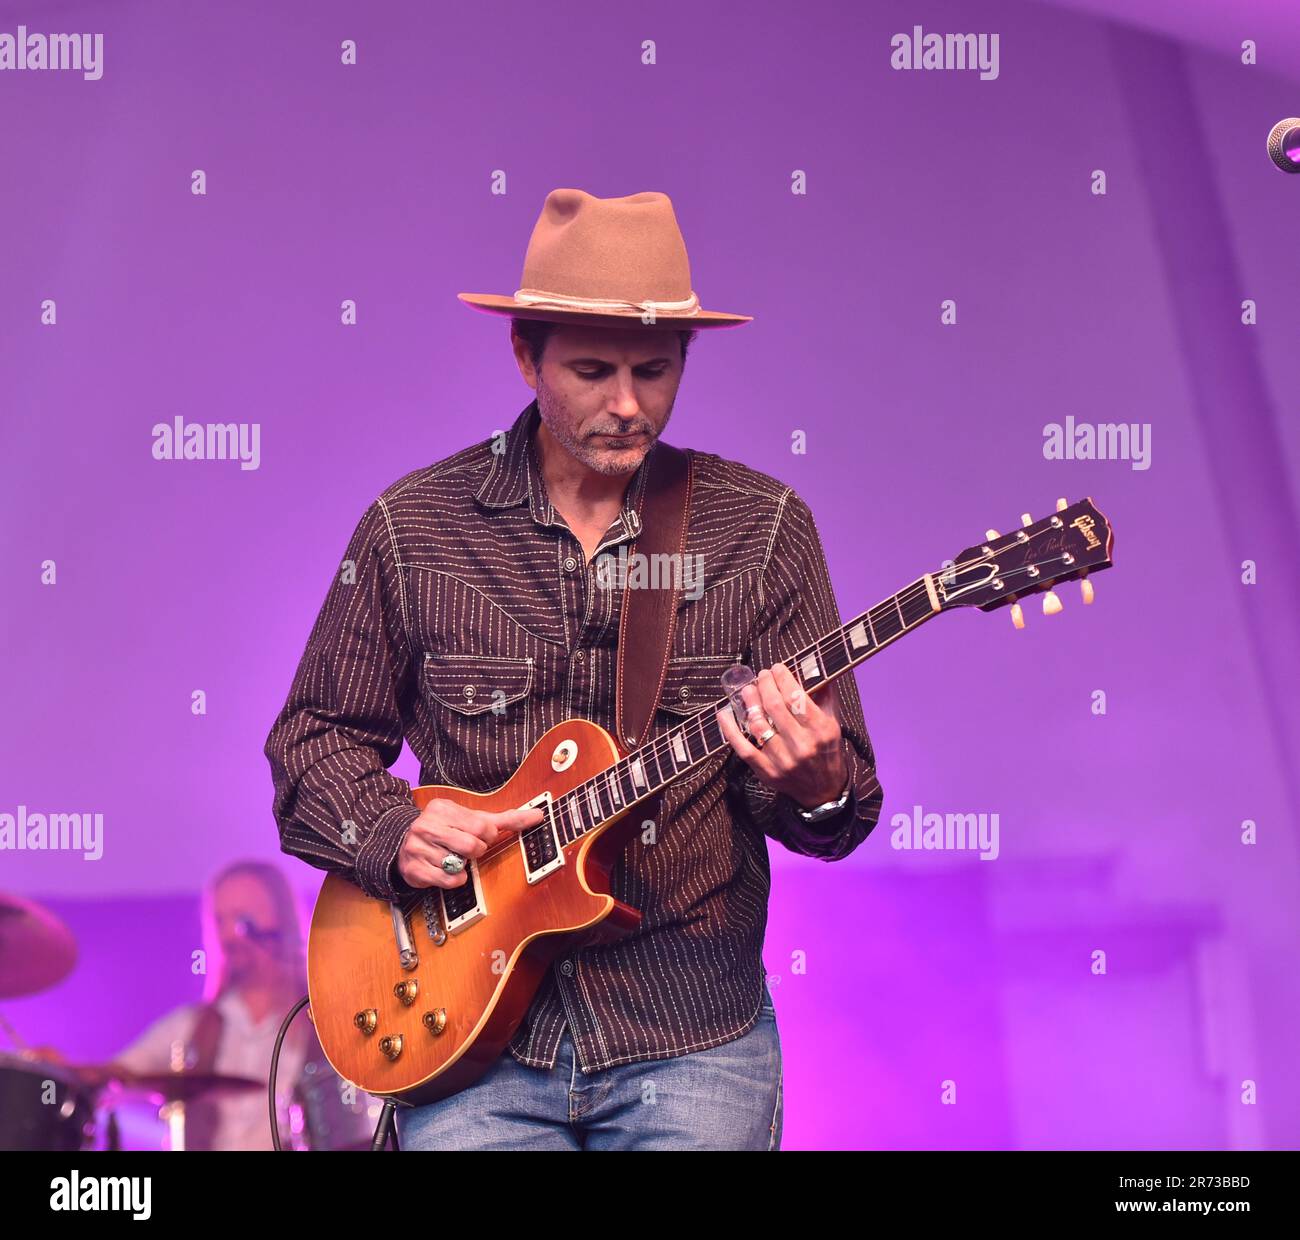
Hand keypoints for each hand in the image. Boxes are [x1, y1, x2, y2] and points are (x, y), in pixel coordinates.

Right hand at [396, 800, 543, 889]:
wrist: (403, 844)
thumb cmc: (446, 830)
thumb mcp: (471, 819)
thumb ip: (505, 818)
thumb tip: (537, 815)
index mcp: (443, 808)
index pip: (482, 826)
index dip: (488, 836)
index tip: (482, 836)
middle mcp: (427, 825)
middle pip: (472, 845)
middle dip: (477, 851)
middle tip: (469, 849)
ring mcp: (418, 847)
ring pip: (459, 864)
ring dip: (463, 865)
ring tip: (453, 857)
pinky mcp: (414, 869)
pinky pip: (449, 880)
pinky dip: (455, 880)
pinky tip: (448, 870)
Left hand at [716, 664, 848, 808]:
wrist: (823, 791)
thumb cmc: (826, 751)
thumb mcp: (832, 723)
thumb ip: (824, 696)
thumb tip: (813, 666)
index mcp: (820, 730)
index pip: (796, 696)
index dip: (782, 678)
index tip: (776, 668)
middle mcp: (801, 745)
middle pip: (774, 706)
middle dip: (764, 685)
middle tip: (761, 676)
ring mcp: (782, 760)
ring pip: (758, 724)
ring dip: (749, 702)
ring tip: (747, 690)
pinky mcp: (766, 771)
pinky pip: (743, 748)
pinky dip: (730, 729)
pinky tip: (724, 714)